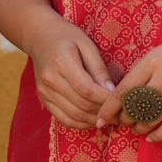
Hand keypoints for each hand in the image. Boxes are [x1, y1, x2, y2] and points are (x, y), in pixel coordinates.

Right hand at [26, 14, 114, 129]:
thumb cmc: (67, 37)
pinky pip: (64, 119)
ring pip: (74, 116)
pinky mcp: (43, 100)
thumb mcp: (87, 45)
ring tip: (110, 117)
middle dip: (104, 112)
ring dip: (94, 120)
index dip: (106, 100)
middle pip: (81, 105)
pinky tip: (94, 119)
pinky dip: (81, 124)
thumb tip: (112, 92)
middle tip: (121, 113)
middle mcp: (50, 80)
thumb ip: (99, 69)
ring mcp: (44, 92)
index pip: (87, 90)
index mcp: (61, 62)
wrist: (40, 38)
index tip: (122, 101)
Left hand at [95, 21, 161, 141]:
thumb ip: (145, 68)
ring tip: (137, 129)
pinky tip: (152, 137)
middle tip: (122, 122)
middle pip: (134, 108)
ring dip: (140, 128)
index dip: (108, 109)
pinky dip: (158, 135)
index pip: (123, 90)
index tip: (101, 118)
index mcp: (152, 59)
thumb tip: (127, 91)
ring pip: (151, 119)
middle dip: (124, 120)